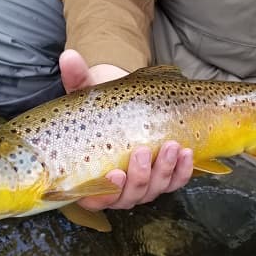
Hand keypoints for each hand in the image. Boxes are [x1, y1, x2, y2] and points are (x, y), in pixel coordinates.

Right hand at [58, 49, 194, 209]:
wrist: (125, 106)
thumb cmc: (101, 108)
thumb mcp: (87, 93)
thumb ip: (76, 79)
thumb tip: (68, 56)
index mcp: (91, 177)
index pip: (95, 199)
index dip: (105, 194)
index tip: (115, 173)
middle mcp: (117, 187)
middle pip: (129, 196)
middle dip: (140, 177)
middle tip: (144, 151)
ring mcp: (142, 184)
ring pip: (154, 190)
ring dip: (164, 171)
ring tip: (172, 146)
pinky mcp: (164, 177)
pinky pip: (175, 182)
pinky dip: (183, 172)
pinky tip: (186, 153)